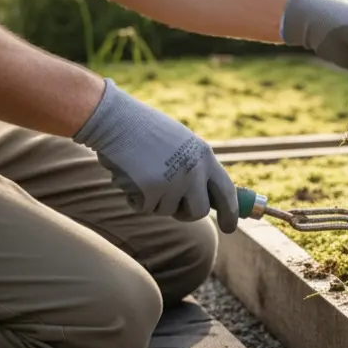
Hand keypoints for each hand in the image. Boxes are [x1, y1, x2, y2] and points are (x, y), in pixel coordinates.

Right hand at [73, 79, 238, 233]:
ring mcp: (173, 181)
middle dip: (186, 214)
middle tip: (175, 209)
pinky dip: (135, 199)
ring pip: (167, 211)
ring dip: (155, 201)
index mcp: (205, 156)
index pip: (227, 191)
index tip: (230, 227)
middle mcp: (194, 170)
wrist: (116, 120)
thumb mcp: (182, 144)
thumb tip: (208, 199)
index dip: (230, 212)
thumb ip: (196, 168)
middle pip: (200, 211)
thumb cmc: (146, 131)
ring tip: (144, 174)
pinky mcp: (150, 190)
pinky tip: (131, 176)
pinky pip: (145, 208)